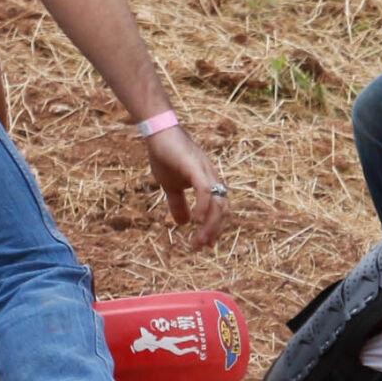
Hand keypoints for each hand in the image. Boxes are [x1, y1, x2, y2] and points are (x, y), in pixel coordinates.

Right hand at [143, 126, 229, 248]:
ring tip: (199, 240)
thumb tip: (183, 223)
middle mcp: (212, 178)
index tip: (205, 245)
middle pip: (223, 209)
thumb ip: (178, 204)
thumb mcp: (170, 186)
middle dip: (214, 230)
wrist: (158, 133)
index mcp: (208, 183)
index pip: (219, 209)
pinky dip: (204, 207)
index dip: (215, 228)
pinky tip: (197, 221)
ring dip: (210, 224)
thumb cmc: (165, 156)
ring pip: (217, 203)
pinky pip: (205, 190)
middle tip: (201, 247)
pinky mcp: (196, 167)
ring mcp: (205, 172)